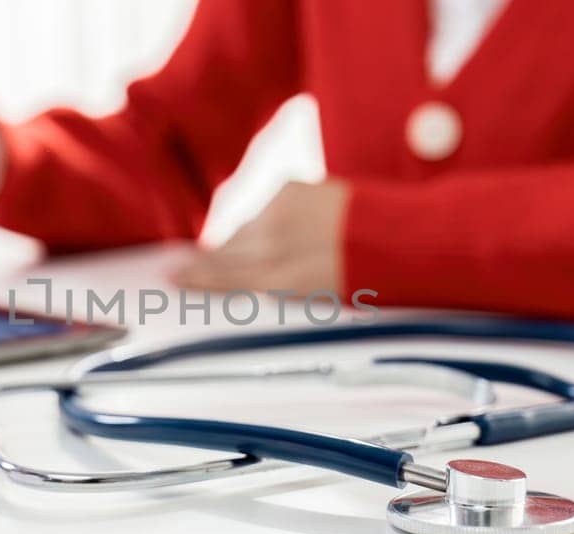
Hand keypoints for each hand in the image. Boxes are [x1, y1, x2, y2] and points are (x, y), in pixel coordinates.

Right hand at [171, 180, 347, 292]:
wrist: (403, 239)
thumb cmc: (364, 281)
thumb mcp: (314, 302)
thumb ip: (274, 293)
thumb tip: (242, 288)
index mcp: (281, 281)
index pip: (225, 278)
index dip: (195, 278)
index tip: (170, 277)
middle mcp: (276, 246)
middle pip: (224, 253)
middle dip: (202, 261)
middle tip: (177, 267)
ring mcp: (281, 214)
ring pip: (243, 230)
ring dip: (240, 243)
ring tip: (238, 255)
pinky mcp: (290, 190)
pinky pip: (263, 208)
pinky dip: (266, 221)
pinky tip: (276, 231)